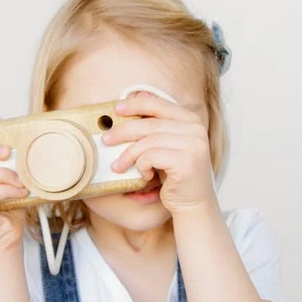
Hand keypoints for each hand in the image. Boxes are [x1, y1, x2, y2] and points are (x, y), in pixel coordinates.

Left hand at [102, 92, 217, 213]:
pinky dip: (141, 166)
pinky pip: (151, 157)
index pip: (159, 104)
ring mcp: (193, 145)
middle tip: (106, 140)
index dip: (135, 104)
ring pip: (148, 142)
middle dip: (123, 131)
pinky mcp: (186, 162)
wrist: (194, 204)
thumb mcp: (167, 147)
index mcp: (191, 120)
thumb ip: (156, 127)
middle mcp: (195, 130)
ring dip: (128, 154)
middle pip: (150, 124)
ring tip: (118, 166)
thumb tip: (135, 97)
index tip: (116, 109)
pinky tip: (144, 175)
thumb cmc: (176, 176)